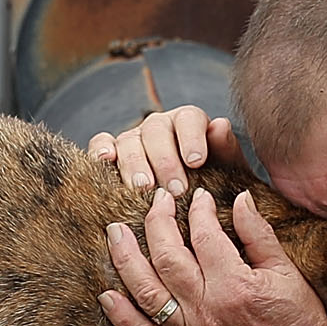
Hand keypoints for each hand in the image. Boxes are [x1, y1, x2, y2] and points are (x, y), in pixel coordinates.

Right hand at [90, 106, 241, 196]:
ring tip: (143, 188)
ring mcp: (134, 138)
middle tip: (174, 189)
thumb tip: (220, 126)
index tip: (196, 162)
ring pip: (129, 140)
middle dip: (165, 160)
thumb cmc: (212, 186)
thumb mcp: (227, 171)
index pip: (188, 119)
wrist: (188, 206)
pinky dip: (100, 149)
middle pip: (156, 131)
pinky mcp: (111, 152)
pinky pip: (101, 143)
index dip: (191, 138)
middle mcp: (160, 126)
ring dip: (135, 164)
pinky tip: (105, 161)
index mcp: (189, 123)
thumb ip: (226, 150)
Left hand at [102, 187, 326, 325]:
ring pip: (145, 291)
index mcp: (235, 286)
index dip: (198, 210)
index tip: (198, 197)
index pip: (204, 235)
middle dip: (157, 222)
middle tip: (156, 200)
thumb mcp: (289, 274)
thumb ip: (259, 235)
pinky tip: (107, 294)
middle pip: (166, 257)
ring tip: (115, 233)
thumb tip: (241, 198)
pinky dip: (120, 316)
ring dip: (125, 259)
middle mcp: (206, 311)